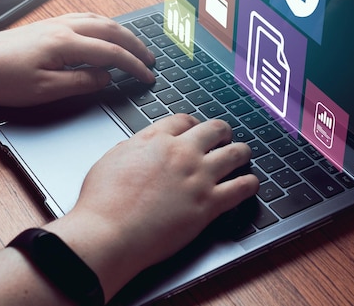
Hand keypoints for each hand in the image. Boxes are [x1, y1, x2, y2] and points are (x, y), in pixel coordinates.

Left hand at [0, 13, 154, 105]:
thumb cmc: (2, 79)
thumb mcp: (45, 90)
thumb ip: (81, 82)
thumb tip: (105, 77)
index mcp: (65, 43)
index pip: (111, 53)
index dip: (133, 65)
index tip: (148, 75)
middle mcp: (63, 27)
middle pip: (111, 30)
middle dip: (135, 44)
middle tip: (150, 59)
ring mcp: (55, 23)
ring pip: (99, 20)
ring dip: (121, 32)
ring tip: (135, 45)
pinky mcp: (48, 25)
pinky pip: (85, 18)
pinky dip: (104, 25)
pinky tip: (105, 32)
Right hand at [46, 114, 258, 299]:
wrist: (108, 233)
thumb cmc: (102, 203)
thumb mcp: (111, 159)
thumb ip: (133, 147)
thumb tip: (141, 144)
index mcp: (156, 141)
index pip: (183, 120)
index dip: (193, 123)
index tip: (196, 128)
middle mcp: (182, 154)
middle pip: (214, 129)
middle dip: (221, 132)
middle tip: (223, 137)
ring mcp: (198, 177)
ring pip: (235, 153)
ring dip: (242, 151)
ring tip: (244, 154)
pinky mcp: (208, 204)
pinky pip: (241, 187)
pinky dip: (250, 183)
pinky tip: (250, 183)